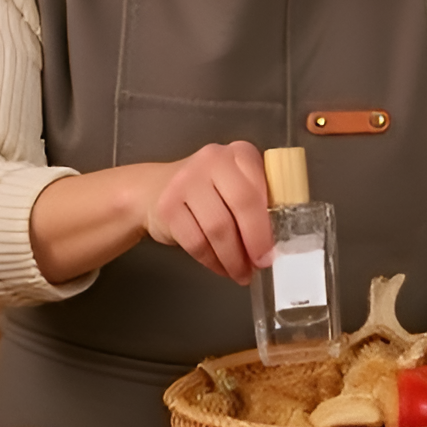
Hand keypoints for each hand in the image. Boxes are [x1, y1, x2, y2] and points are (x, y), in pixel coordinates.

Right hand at [146, 141, 272, 284]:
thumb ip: (258, 206)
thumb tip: (273, 247)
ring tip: (241, 273)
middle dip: (254, 242)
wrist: (153, 189)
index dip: (267, 226)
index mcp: (240, 153)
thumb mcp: (238, 188)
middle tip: (260, 265)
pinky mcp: (167, 206)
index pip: (260, 189)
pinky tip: (221, 268)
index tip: (272, 251)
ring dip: (233, 259)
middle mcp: (212, 159)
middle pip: (241, 205)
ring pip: (218, 228)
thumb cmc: (208, 193)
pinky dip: (212, 261)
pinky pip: (196, 242)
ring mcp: (186, 180)